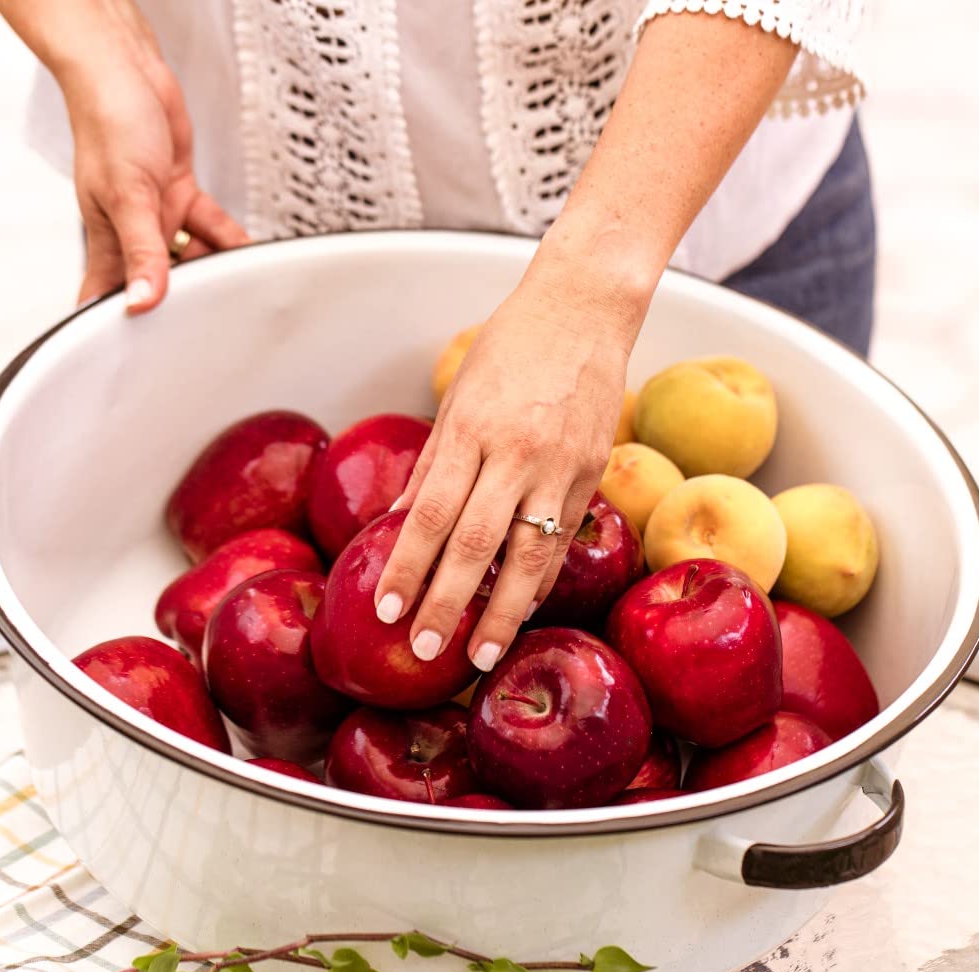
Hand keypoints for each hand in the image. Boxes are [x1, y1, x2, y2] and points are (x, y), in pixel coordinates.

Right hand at [58, 13, 248, 310]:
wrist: (127, 72)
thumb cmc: (107, 121)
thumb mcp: (127, 193)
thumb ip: (141, 251)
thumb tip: (142, 301)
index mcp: (108, 240)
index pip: (104, 297)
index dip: (114, 329)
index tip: (131, 365)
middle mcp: (133, 232)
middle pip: (158, 285)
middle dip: (180, 307)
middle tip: (209, 335)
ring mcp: (159, 214)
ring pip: (192, 260)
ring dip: (216, 273)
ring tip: (241, 295)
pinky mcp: (182, 194)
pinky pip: (212, 228)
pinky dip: (232, 241)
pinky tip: (252, 256)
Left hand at [373, 256, 639, 673]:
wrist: (585, 310)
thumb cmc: (510, 348)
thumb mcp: (457, 397)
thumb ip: (432, 464)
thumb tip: (400, 523)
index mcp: (472, 429)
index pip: (431, 514)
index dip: (407, 566)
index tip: (387, 609)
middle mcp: (516, 452)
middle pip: (475, 544)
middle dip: (446, 602)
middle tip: (425, 648)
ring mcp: (559, 466)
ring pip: (528, 554)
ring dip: (502, 611)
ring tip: (482, 655)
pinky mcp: (591, 473)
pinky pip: (562, 540)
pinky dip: (540, 580)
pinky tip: (521, 609)